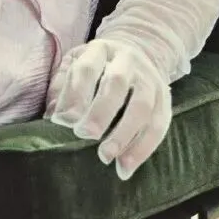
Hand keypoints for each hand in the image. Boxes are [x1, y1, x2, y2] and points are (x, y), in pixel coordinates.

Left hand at [44, 36, 171, 180]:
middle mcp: (128, 61)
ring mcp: (150, 80)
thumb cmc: (98, 67)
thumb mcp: (75, 65)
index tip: (61, 121)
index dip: (74, 94)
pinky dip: (142, 149)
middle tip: (84, 134)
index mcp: (100, 50)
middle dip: (100, 112)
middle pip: (117, 84)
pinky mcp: (164, 100)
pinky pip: (158, 126)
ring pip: (142, 106)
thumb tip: (53, 116)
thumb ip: (62, 88)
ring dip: (124, 135)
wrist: (141, 52)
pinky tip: (125, 168)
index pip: (87, 68)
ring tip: (106, 157)